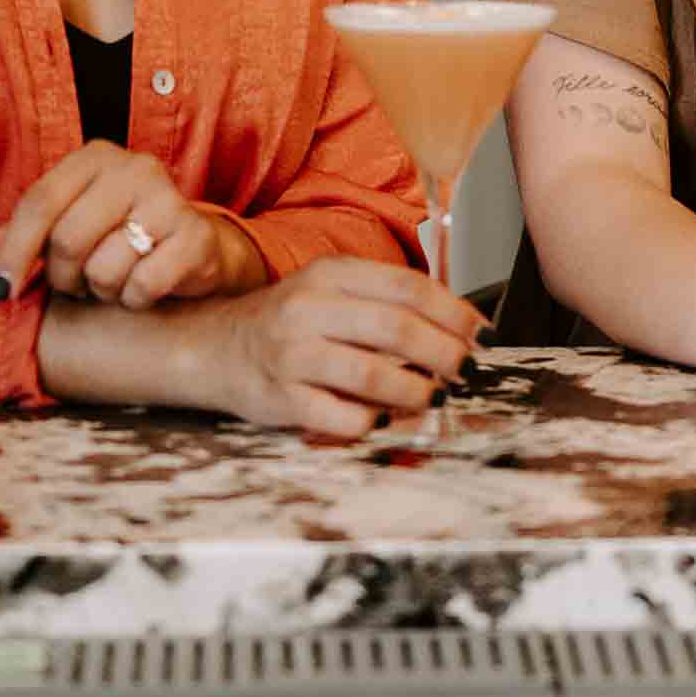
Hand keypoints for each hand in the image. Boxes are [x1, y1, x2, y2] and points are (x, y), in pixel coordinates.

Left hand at [0, 144, 261, 310]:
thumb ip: (18, 239)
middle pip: (68, 238)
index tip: (0, 292)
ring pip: (105, 267)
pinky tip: (143, 288)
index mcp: (95, 157)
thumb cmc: (117, 235)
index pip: (39, 202)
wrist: (194, 248)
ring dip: (101, 289)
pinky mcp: (195, 236)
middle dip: (63, 276)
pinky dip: (135, 299)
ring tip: (113, 280)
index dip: (13, 251)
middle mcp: (135, 168)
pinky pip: (143, 285)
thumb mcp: (65, 227)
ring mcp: (169, 199)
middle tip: (75, 284)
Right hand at [198, 257, 485, 436]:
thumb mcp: (331, 291)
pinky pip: (340, 417)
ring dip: (415, 391)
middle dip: (444, 353)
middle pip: (395, 328)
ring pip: (371, 375)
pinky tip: (384, 417)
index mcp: (330, 275)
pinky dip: (372, 421)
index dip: (453, 312)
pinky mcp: (281, 399)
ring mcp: (292, 355)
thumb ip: (384, 302)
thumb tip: (458, 328)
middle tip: (466, 370)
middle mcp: (309, 309)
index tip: (481, 334)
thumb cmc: (288, 321)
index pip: (406, 287)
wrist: (214, 347)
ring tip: (434, 397)